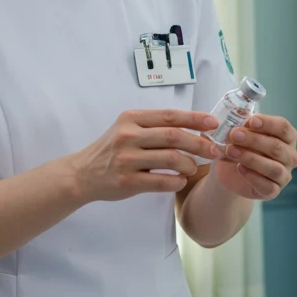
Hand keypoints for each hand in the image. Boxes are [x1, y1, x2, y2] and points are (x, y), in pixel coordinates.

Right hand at [68, 110, 221, 201]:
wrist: (83, 174)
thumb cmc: (111, 150)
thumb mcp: (127, 129)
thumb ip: (154, 127)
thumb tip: (194, 128)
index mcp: (131, 119)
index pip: (169, 116)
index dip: (194, 118)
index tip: (214, 123)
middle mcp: (128, 136)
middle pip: (173, 136)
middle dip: (199, 143)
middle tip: (214, 150)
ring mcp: (127, 159)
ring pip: (170, 159)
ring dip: (189, 164)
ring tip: (193, 168)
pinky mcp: (127, 181)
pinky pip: (161, 181)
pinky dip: (177, 181)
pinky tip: (180, 181)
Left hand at [211, 114, 296, 199]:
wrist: (229, 171)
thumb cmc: (239, 146)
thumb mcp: (237, 133)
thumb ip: (239, 125)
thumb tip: (235, 116)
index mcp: (286, 137)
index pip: (283, 127)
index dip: (268, 123)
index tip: (250, 121)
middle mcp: (290, 156)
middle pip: (278, 147)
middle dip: (254, 140)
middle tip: (234, 135)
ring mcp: (284, 175)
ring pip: (274, 168)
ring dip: (251, 158)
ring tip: (231, 151)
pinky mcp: (273, 191)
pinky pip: (268, 186)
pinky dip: (252, 176)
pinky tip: (239, 168)